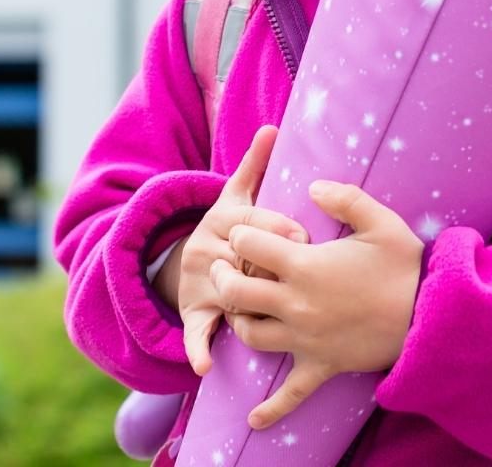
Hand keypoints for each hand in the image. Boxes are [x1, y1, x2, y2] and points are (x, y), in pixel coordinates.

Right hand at [171, 125, 308, 376]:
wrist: (188, 260)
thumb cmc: (229, 227)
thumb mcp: (238, 193)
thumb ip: (256, 162)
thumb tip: (273, 127)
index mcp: (222, 219)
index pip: (252, 221)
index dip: (279, 228)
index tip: (303, 235)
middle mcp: (206, 248)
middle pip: (241, 259)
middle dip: (269, 268)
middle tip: (297, 278)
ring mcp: (198, 282)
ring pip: (225, 293)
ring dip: (247, 304)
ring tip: (274, 312)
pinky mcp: (192, 312)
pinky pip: (195, 331)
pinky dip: (198, 348)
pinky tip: (205, 365)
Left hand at [214, 179, 423, 429]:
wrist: (430, 316)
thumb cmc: (405, 266)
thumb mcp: (380, 221)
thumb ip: (344, 197)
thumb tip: (313, 186)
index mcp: (305, 265)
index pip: (249, 244)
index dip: (241, 232)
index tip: (247, 231)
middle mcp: (296, 303)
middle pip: (236, 291)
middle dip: (223, 275)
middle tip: (225, 266)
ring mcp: (306, 338)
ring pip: (250, 335)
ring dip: (238, 321)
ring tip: (240, 309)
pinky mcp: (321, 366)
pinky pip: (290, 394)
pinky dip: (270, 410)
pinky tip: (254, 421)